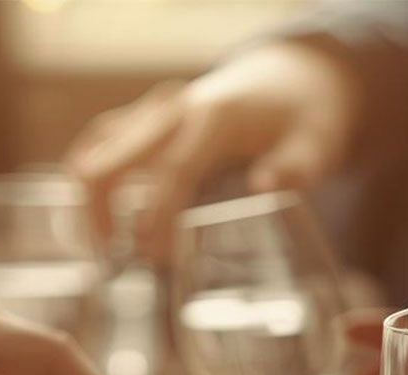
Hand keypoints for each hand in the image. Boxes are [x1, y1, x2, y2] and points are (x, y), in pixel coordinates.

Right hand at [65, 41, 362, 257]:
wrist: (291, 77)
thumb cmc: (305, 116)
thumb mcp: (318, 140)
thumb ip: (299, 165)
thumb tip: (266, 185)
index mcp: (213, 118)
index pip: (172, 171)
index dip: (157, 216)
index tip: (152, 258)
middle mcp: (174, 109)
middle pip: (112, 159)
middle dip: (100, 214)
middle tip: (109, 265)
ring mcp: (155, 111)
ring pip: (97, 150)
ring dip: (89, 200)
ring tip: (100, 251)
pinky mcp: (146, 119)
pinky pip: (102, 144)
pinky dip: (92, 180)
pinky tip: (96, 220)